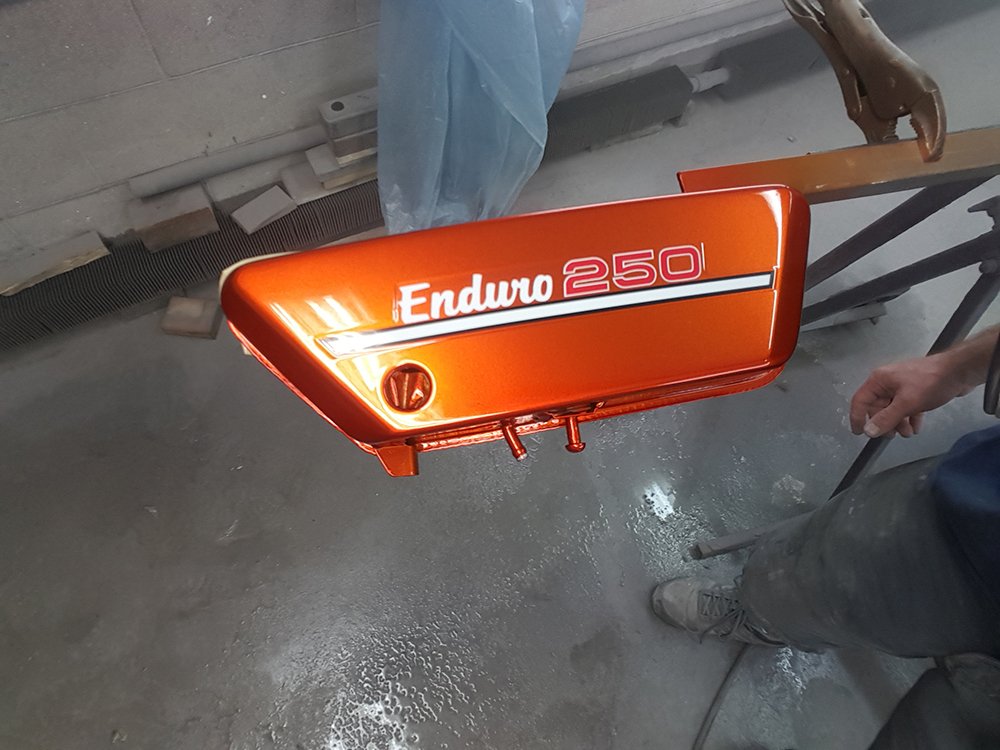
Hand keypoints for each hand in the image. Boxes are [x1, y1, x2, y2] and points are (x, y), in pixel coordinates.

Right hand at [849, 352, 974, 437]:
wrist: (959, 372)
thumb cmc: (930, 383)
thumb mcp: (907, 403)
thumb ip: (886, 418)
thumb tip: (868, 431)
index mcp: (879, 380)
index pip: (860, 401)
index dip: (857, 418)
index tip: (859, 433)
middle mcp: (887, 382)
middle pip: (877, 407)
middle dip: (885, 423)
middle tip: (894, 435)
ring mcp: (901, 386)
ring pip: (892, 409)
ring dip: (899, 423)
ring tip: (909, 433)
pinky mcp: (915, 390)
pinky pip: (906, 407)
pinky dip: (909, 417)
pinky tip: (916, 426)